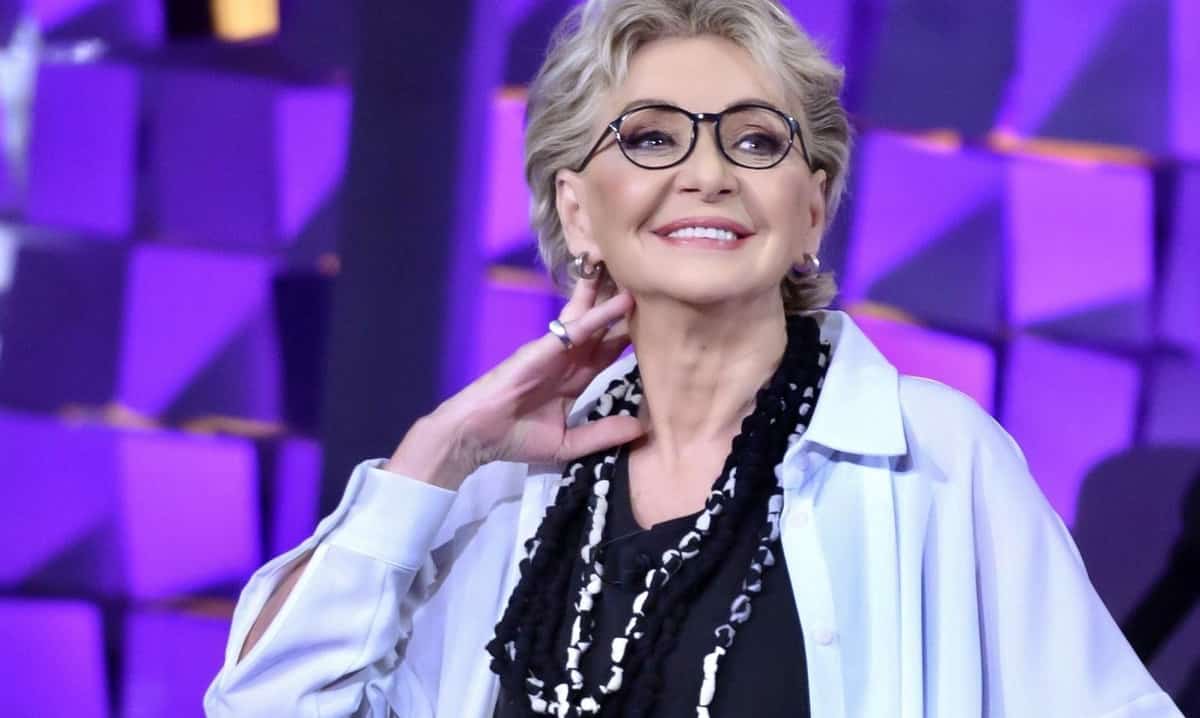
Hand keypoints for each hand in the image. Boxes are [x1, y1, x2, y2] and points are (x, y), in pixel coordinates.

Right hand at [385, 279, 642, 489]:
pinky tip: (620, 301)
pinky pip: (576, 329)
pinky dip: (598, 315)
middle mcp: (567, 359)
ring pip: (591, 318)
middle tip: (652, 283)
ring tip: (637, 271)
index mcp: (573, 379)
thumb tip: (641, 429)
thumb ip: (603, 433)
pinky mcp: (543, 348)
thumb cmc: (514, 439)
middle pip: (603, 328)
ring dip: (612, 296)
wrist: (476, 436)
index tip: (660, 323)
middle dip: (624, 308)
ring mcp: (555, 350)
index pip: (609, 353)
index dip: (631, 337)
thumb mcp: (569, 443)